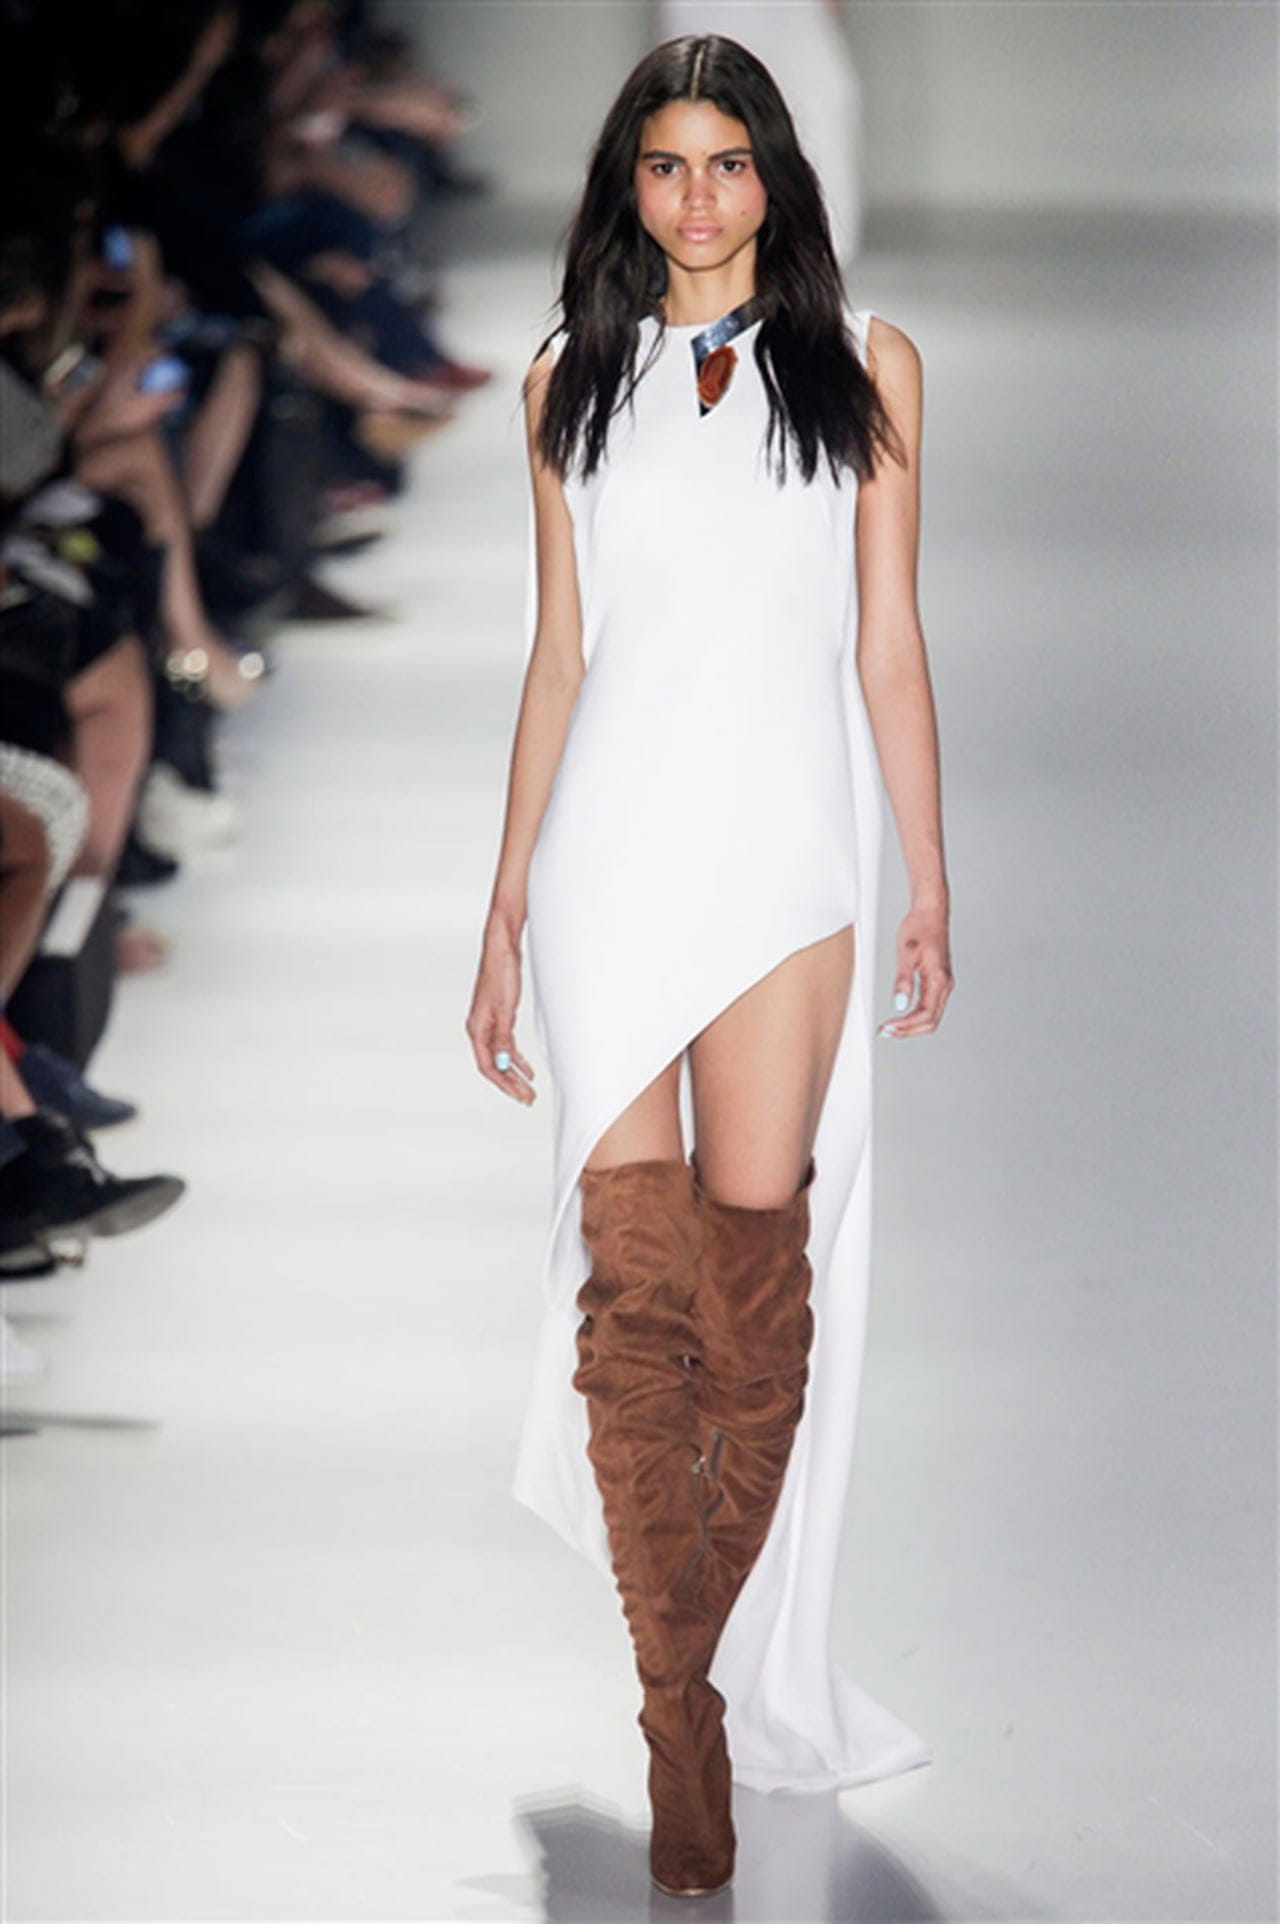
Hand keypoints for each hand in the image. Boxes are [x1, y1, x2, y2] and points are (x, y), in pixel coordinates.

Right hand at [466, 926, 535, 1103]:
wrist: (502, 947)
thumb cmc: (501, 972)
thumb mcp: (505, 1009)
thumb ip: (503, 1038)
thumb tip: (502, 1064)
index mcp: (476, 1029)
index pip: (488, 1066)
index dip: (504, 1084)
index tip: (521, 1096)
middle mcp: (479, 1028)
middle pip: (494, 1065)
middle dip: (511, 1083)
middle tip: (528, 1099)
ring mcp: (489, 1022)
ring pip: (500, 1056)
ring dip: (514, 1073)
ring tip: (529, 1089)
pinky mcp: (500, 1015)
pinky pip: (506, 1044)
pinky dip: (516, 1058)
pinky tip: (527, 1068)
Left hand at [878, 900, 952, 1036]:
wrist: (930, 911)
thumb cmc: (920, 927)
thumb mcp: (906, 953)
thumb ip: (903, 981)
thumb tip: (899, 1004)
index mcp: (939, 978)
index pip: (925, 1014)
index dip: (906, 1025)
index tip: (888, 1027)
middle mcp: (945, 984)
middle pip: (931, 1020)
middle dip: (909, 1030)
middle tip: (887, 1032)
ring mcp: (943, 983)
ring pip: (932, 1015)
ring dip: (912, 1025)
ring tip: (892, 1027)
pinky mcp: (938, 979)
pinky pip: (930, 1005)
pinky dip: (916, 1015)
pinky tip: (902, 1015)